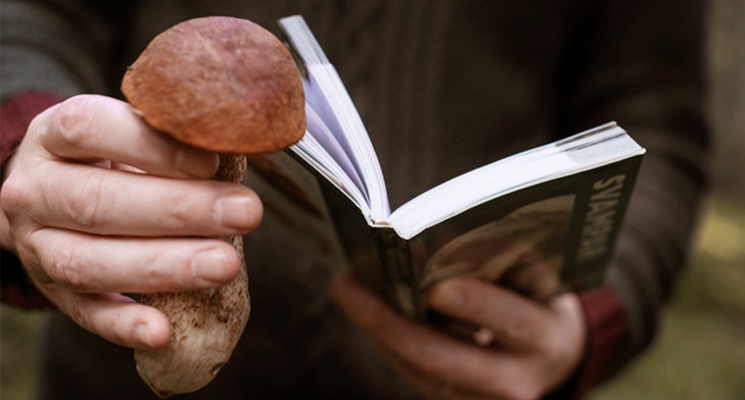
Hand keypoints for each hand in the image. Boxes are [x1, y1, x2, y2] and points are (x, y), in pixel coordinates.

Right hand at [0, 94, 261, 348]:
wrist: (46, 195)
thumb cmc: (105, 157)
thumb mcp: (125, 130)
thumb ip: (168, 137)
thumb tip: (235, 145)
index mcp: (52, 135)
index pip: (90, 130)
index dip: (152, 147)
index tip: (212, 162)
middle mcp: (34, 190)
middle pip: (95, 202)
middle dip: (177, 210)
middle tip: (245, 213)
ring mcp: (37, 246)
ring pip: (88, 262)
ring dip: (162, 267)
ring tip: (224, 265)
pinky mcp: (55, 292)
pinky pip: (85, 313)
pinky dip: (124, 325)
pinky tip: (162, 331)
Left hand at [330, 273, 585, 399]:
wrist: (554, 361)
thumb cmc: (538, 303)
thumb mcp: (534, 276)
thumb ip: (496, 257)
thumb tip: (433, 246)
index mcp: (545, 339)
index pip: (511, 320)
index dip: (474, 303)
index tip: (435, 286)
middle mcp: (515, 381)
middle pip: (444, 359)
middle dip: (391, 322)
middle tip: (348, 286)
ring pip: (419, 371)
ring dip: (377, 330)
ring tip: (347, 290)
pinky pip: (413, 375)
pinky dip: (387, 341)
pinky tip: (365, 311)